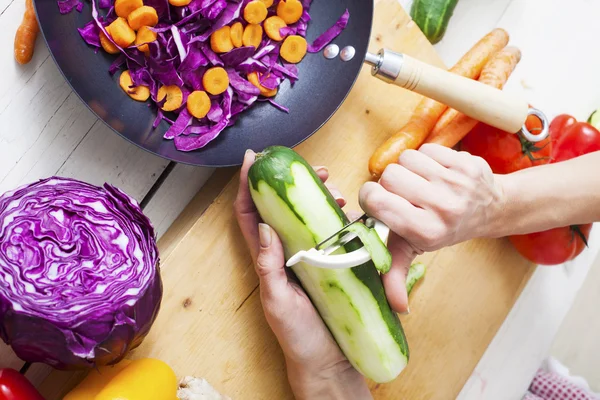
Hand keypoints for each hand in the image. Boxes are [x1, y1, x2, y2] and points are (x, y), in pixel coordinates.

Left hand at [234, 150, 371, 399]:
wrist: (328, 360)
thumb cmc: (297, 336)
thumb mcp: (277, 302)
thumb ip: (269, 267)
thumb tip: (264, 226)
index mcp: (265, 258)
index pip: (249, 214)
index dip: (248, 184)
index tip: (254, 158)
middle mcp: (284, 251)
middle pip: (280, 206)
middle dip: (292, 181)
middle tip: (314, 170)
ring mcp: (308, 255)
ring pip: (307, 214)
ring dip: (317, 195)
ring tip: (334, 189)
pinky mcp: (330, 262)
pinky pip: (331, 231)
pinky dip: (338, 215)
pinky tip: (348, 212)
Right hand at [359, 144, 504, 312]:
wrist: (490, 208)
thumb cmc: (444, 227)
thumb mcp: (417, 249)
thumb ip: (396, 274)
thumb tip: (396, 307)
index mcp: (425, 231)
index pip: (376, 200)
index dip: (371, 197)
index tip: (378, 202)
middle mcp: (441, 208)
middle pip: (389, 176)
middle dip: (391, 183)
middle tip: (404, 194)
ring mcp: (455, 183)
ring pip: (406, 159)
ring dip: (407, 168)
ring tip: (419, 182)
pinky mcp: (465, 162)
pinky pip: (426, 149)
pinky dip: (425, 158)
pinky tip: (434, 171)